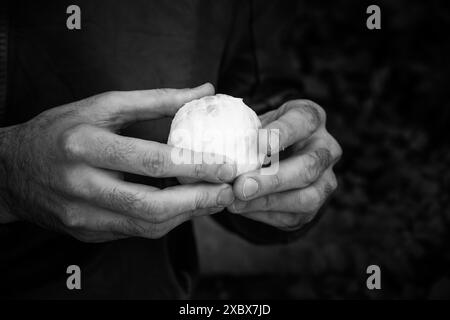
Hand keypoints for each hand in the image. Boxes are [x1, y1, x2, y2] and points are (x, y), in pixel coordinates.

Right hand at [0, 84, 235, 241]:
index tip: (226, 166)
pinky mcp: (85, 233)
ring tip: (213, 198)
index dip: (195, 166)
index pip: (151, 161)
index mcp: (85, 145)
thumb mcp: (103, 106)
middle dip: (198, 201)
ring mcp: (82, 216)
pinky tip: (184, 207)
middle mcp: (81, 185)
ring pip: (147, 225)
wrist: (11, 169)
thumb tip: (204, 91)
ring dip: (187, 215)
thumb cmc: (61, 130)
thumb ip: (156, 100)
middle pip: (151, 204)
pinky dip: (166, 221)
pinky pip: (135, 232)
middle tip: (228, 191)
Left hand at [228, 99, 341, 230]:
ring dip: (268, 202)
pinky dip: (264, 214)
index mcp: (312, 119)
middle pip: (308, 166)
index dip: (282, 133)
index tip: (258, 143)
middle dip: (273, 179)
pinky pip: (294, 216)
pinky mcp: (315, 206)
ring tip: (236, 202)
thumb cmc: (262, 134)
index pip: (303, 122)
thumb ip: (243, 130)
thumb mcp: (256, 122)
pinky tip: (242, 209)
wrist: (278, 156)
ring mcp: (326, 180)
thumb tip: (214, 143)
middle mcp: (326, 149)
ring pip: (306, 197)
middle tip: (241, 185)